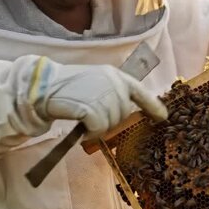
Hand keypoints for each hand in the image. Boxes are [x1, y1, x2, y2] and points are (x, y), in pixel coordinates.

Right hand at [33, 59, 167, 135]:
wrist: (45, 86)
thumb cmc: (69, 87)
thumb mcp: (96, 83)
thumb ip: (113, 93)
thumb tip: (126, 112)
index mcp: (116, 75)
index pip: (140, 92)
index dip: (153, 106)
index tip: (164, 117)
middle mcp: (114, 83)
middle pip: (124, 113)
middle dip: (110, 120)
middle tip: (92, 117)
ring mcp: (105, 95)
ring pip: (112, 123)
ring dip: (99, 127)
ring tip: (83, 118)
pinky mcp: (93, 108)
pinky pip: (99, 129)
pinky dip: (91, 133)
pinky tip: (82, 127)